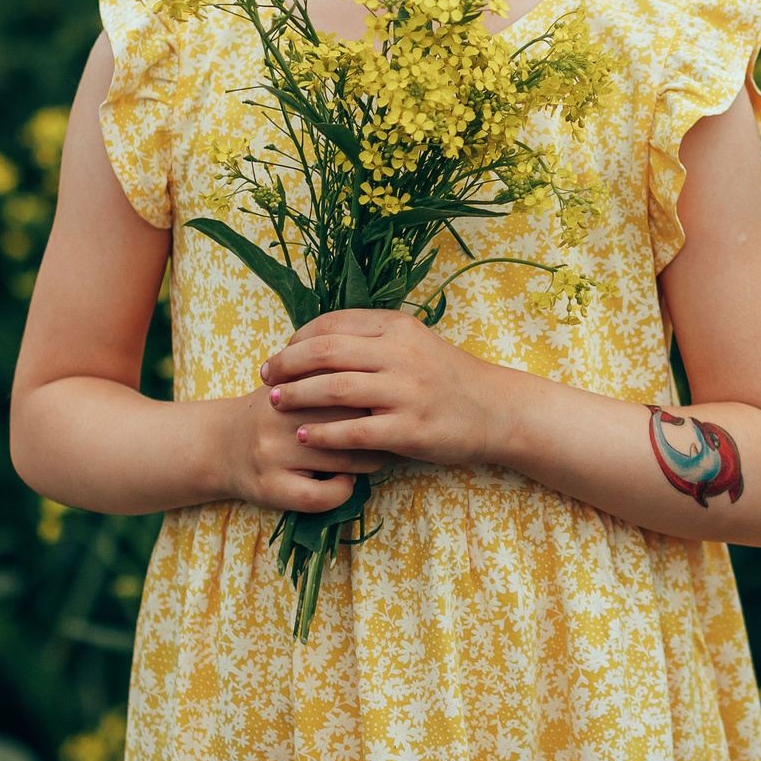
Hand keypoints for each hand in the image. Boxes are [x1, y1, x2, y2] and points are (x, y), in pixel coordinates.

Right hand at [217, 380, 390, 512]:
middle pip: (350, 420)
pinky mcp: (270, 488)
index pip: (346, 384)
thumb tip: (381, 372)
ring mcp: (273, 454)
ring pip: (343, 459)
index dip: (375, 394)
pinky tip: (344, 481)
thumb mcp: (292, 381)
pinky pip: (321, 495)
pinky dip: (343, 490)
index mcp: (289, 386)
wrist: (219, 445)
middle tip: (389, 431)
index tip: (388, 402)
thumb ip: (328, 372)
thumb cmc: (271, 410)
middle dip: (378, 427)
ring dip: (369, 461)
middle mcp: (279, 418)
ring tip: (374, 456)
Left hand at [262, 309, 508, 469]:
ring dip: (298, 396)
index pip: (334, 323)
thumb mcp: (414, 343)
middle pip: (327, 352)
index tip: (281, 353)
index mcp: (398, 327)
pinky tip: (304, 437)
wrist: (495, 410)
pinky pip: (355, 431)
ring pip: (335, 389)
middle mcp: (401, 354)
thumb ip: (372, 338)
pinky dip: (324, 434)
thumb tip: (317, 342)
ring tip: (275, 403)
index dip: (299, 338)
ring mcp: (407, 392)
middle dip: (288, 363)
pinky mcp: (410, 429)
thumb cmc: (447, 377)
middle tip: (265, 375)